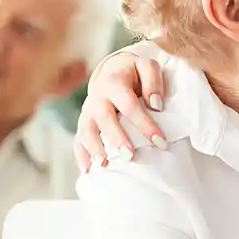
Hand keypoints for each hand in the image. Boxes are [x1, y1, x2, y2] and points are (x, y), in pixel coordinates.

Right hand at [74, 51, 166, 170]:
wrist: (112, 69)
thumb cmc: (134, 72)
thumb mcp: (147, 66)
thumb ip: (153, 80)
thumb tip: (156, 104)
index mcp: (114, 81)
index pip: (130, 104)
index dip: (145, 123)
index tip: (160, 141)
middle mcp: (97, 96)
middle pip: (104, 118)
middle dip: (116, 138)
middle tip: (130, 156)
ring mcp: (88, 110)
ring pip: (86, 129)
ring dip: (94, 148)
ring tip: (103, 165)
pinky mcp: (84, 122)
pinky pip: (78, 139)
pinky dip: (81, 155)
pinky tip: (87, 171)